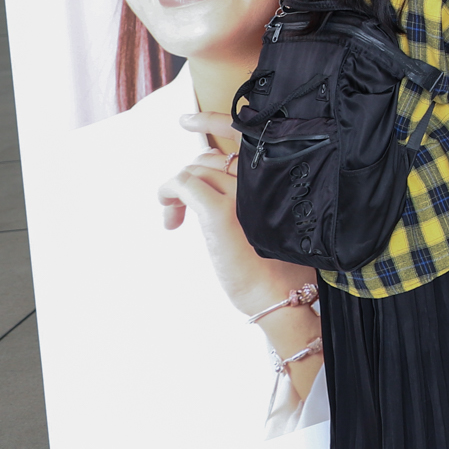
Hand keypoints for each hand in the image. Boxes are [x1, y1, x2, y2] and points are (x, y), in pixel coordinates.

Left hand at [157, 149, 318, 318]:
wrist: (279, 292)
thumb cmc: (276, 265)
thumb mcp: (271, 223)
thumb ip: (257, 202)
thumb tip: (227, 191)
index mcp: (276, 180)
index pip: (235, 157)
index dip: (212, 170)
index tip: (203, 193)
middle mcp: (261, 180)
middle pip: (212, 161)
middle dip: (191, 180)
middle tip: (183, 211)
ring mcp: (240, 193)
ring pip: (195, 171)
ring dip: (177, 191)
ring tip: (175, 218)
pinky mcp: (218, 212)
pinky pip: (184, 185)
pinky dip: (168, 192)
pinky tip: (170, 218)